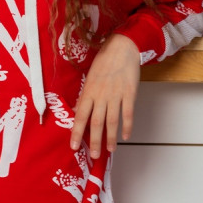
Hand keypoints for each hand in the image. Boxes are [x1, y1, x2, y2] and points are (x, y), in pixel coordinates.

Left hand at [70, 33, 140, 158]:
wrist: (122, 47)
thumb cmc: (104, 61)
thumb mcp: (90, 77)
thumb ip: (86, 95)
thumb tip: (79, 111)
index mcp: (89, 91)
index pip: (80, 116)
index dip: (76, 132)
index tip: (73, 146)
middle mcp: (101, 95)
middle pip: (96, 123)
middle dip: (94, 141)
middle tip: (94, 155)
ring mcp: (116, 95)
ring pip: (112, 121)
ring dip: (110, 138)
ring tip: (110, 150)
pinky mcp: (129, 93)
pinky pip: (128, 114)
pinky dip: (127, 127)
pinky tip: (126, 137)